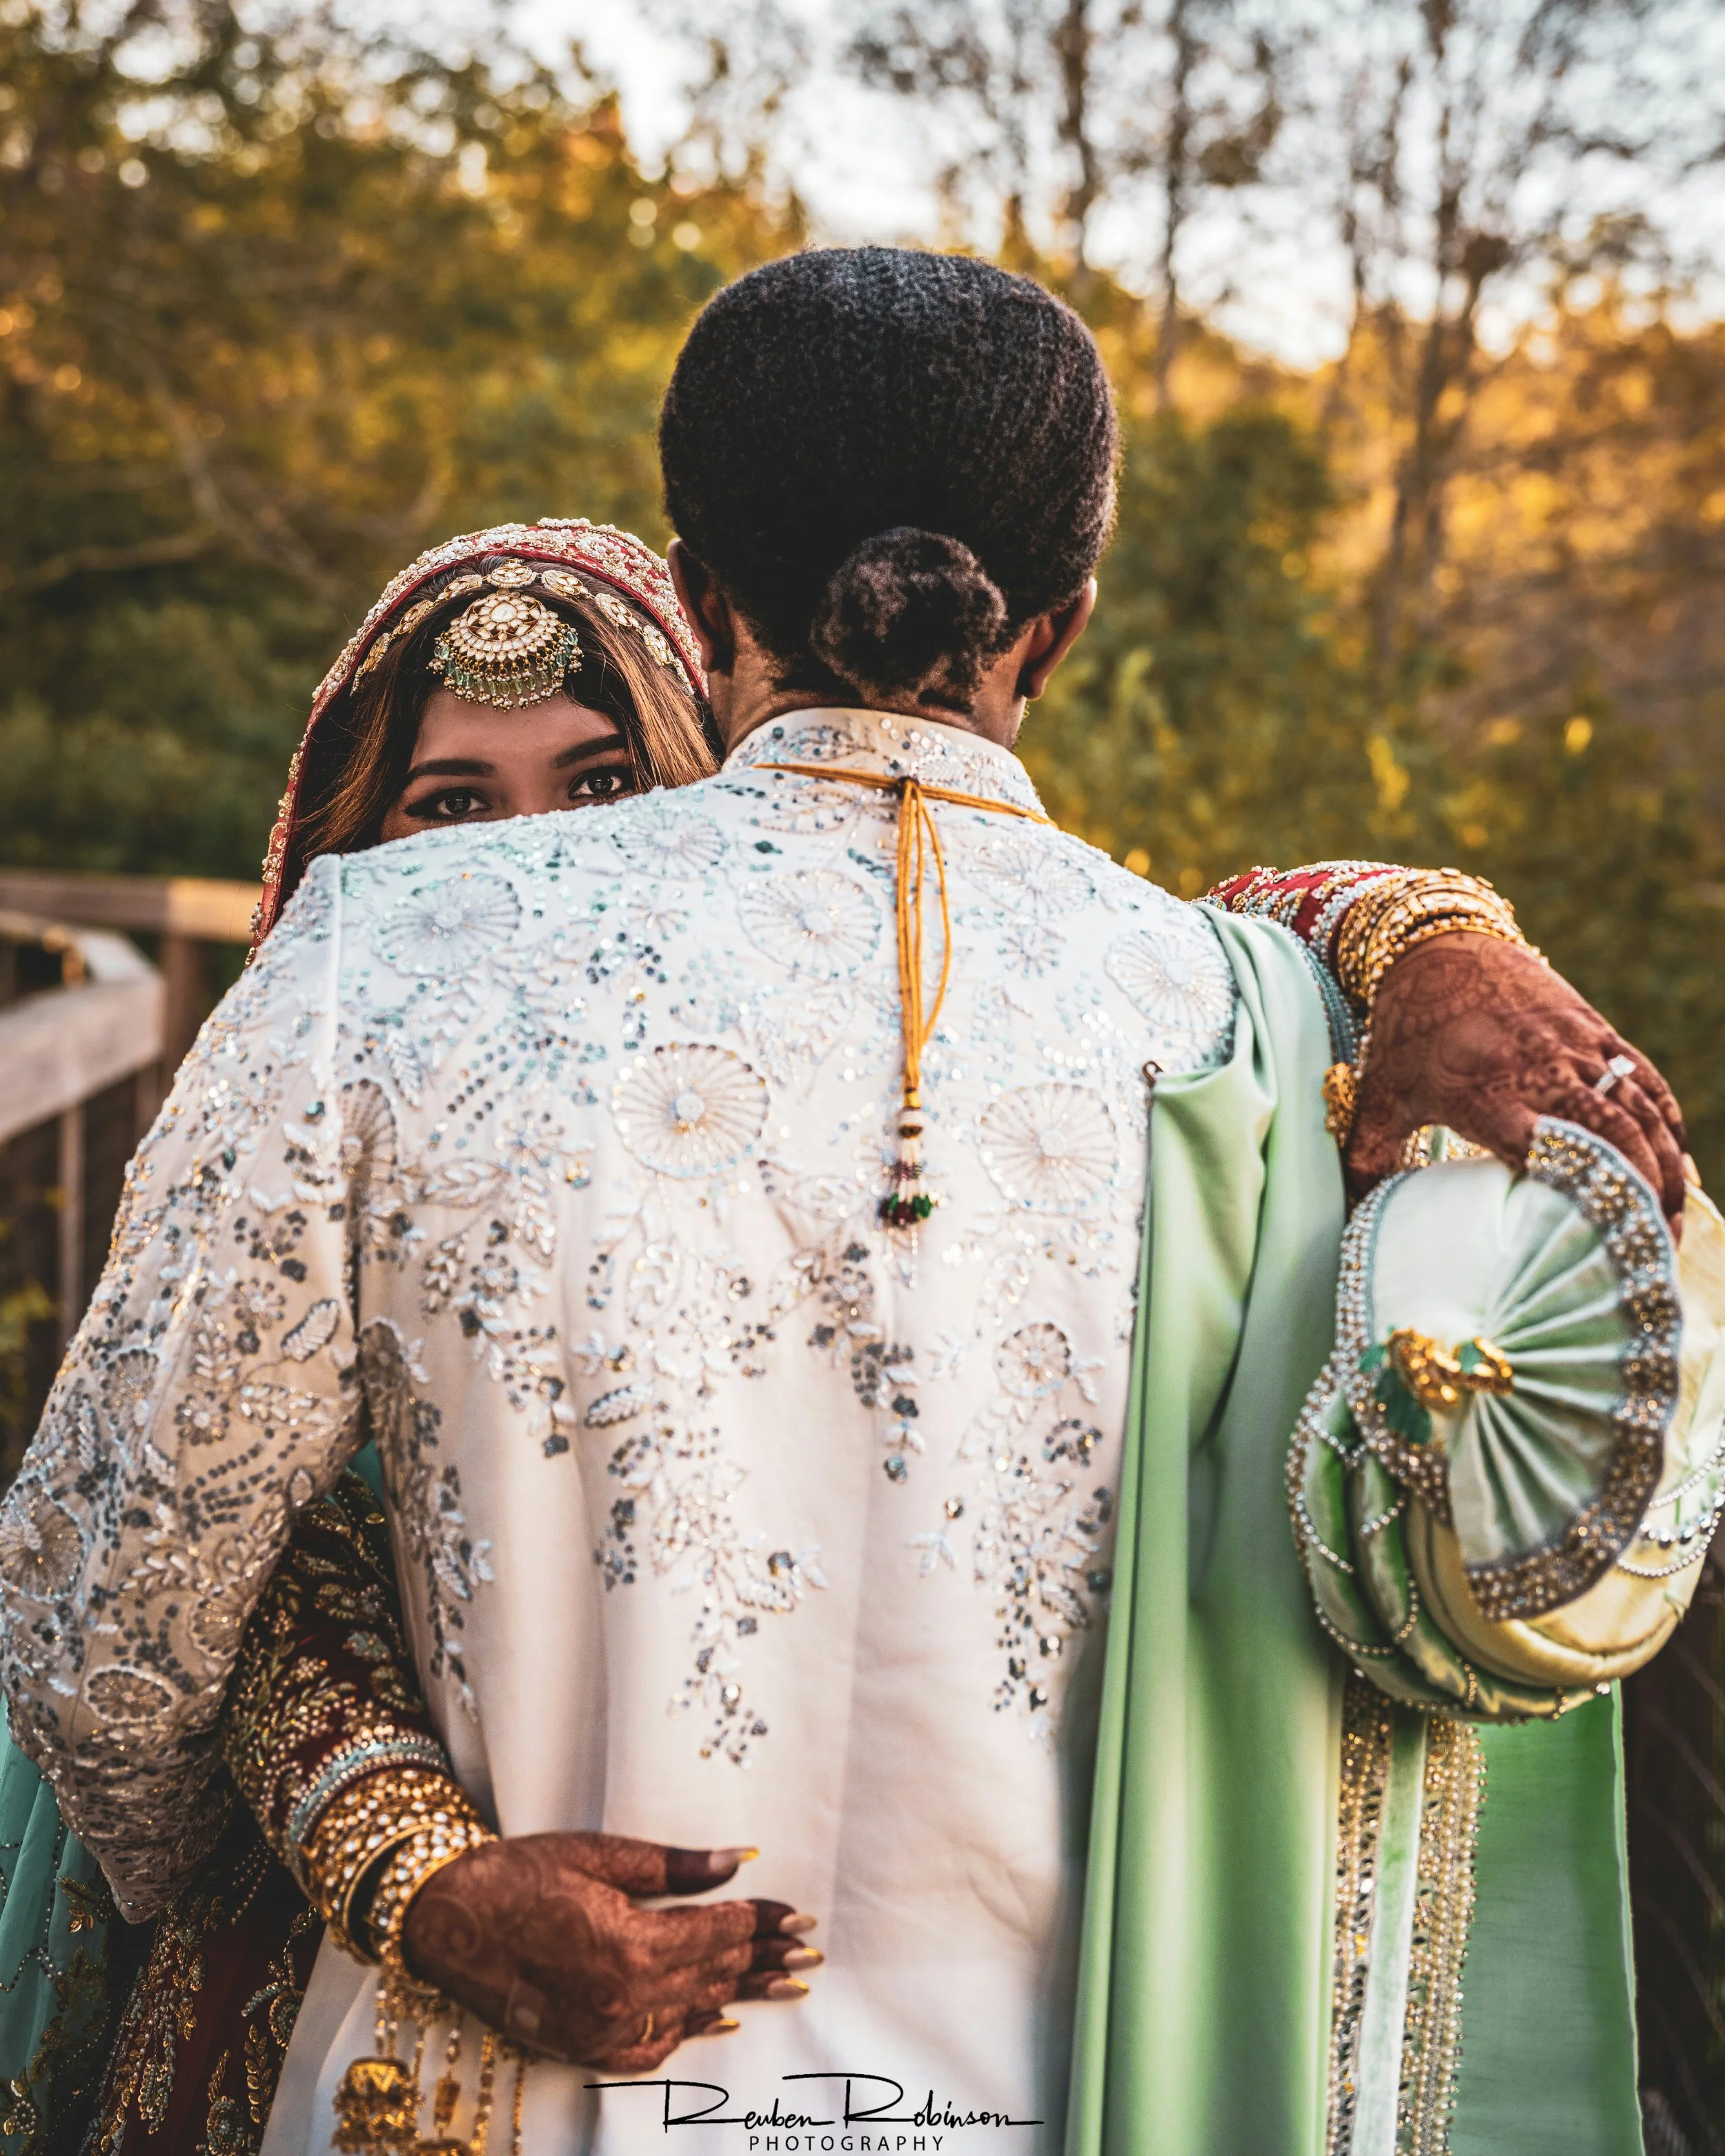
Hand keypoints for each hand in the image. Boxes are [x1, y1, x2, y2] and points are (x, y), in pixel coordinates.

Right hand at [399, 1833, 817, 2072]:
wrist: (446, 1922)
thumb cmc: (518, 1875)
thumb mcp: (598, 1854)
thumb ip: (673, 1866)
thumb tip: (737, 1862)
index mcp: (631, 1942)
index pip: (719, 1932)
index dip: (763, 1921)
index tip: (800, 1915)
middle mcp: (624, 1996)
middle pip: (714, 1973)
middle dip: (765, 1958)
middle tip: (810, 1950)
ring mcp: (604, 2030)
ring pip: (692, 2009)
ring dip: (741, 1993)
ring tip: (788, 1984)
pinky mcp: (585, 2046)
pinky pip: (654, 2042)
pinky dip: (689, 2027)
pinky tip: (719, 2016)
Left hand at [1346, 932, 1687, 1232]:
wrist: (1436, 945)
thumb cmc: (1405, 1031)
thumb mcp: (1377, 1095)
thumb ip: (1365, 1159)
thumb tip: (1350, 1219)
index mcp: (1487, 1093)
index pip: (1546, 1151)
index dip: (1579, 1196)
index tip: (1596, 1245)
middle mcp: (1541, 1069)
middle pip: (1612, 1138)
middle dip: (1639, 1198)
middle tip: (1651, 1253)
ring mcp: (1577, 1047)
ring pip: (1640, 1113)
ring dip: (1664, 1171)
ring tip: (1670, 1225)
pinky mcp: (1597, 1030)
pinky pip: (1646, 1082)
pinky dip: (1669, 1127)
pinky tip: (1678, 1168)